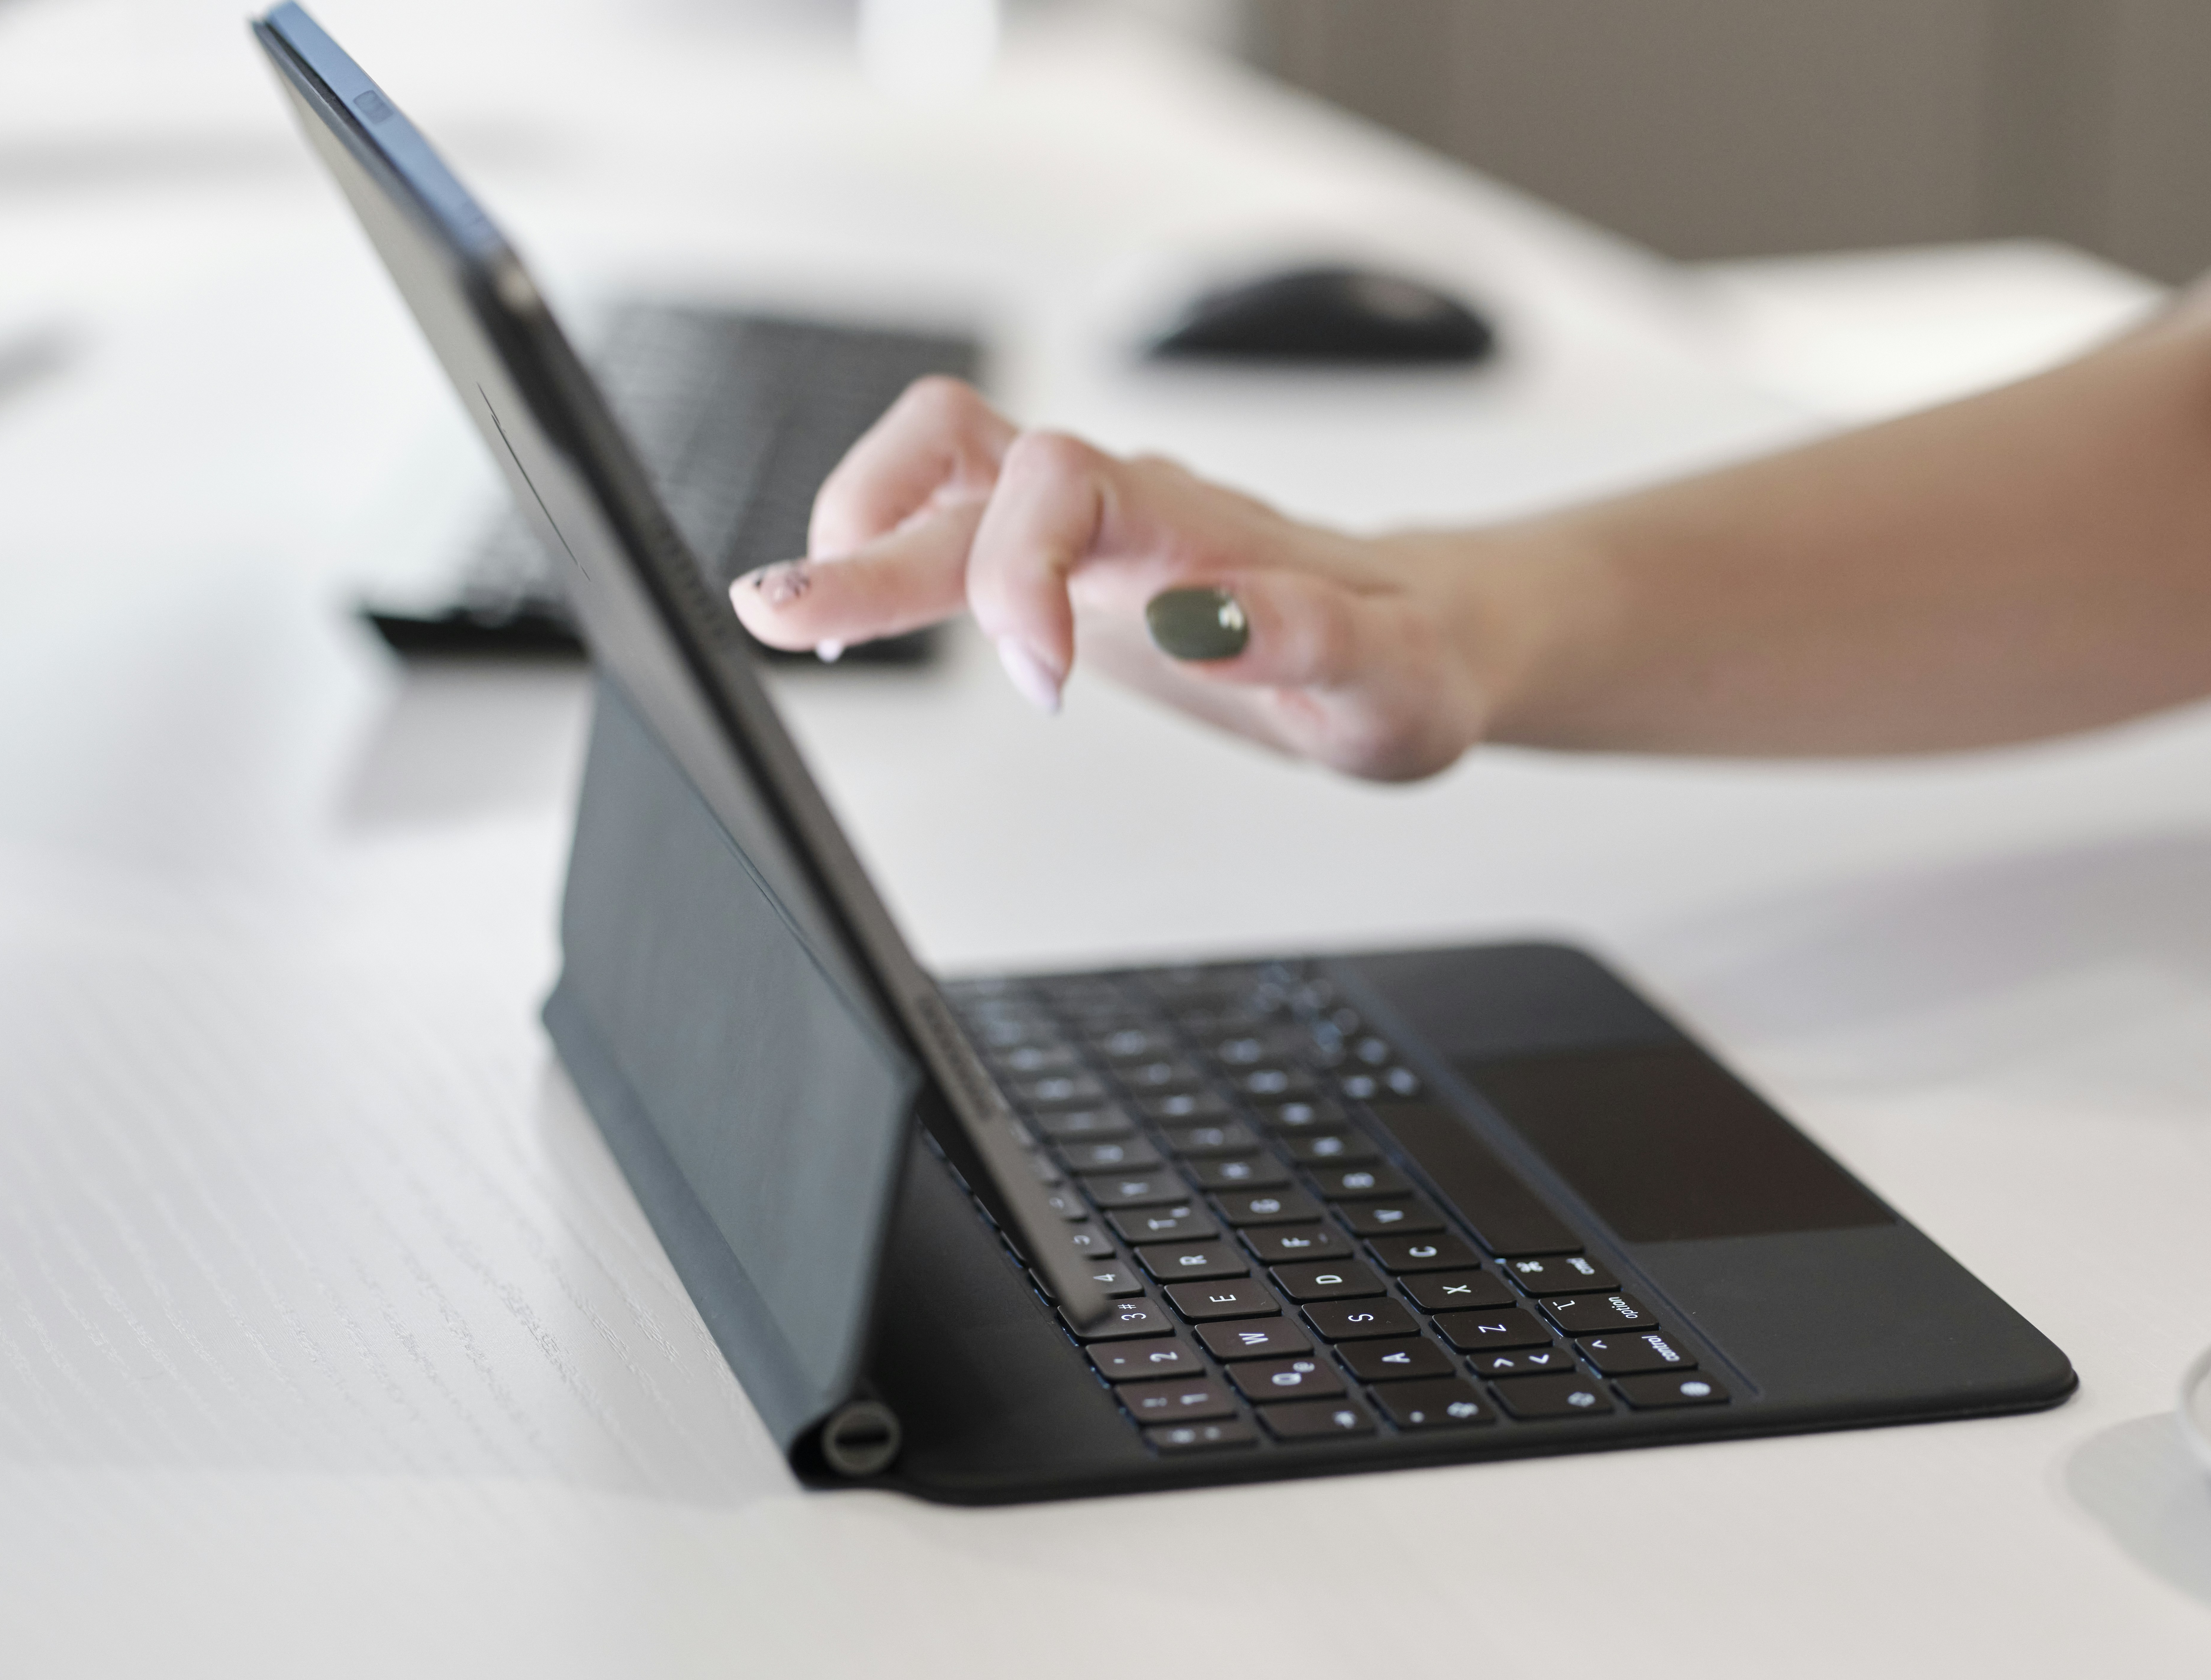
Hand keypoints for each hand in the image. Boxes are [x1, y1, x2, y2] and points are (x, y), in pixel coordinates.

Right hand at [728, 377, 1509, 780]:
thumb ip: (1311, 640)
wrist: (1424, 638)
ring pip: (939, 471)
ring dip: (855, 529)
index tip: (1042, 681)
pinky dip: (880, 561)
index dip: (1025, 569)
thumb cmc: (1409, 657)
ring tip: (792, 616)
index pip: (1068, 484)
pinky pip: (947, 520)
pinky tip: (851, 628)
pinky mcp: (1062, 564)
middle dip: (869, 539)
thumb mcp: (1395, 678)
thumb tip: (1210, 617)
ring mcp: (1085, 527)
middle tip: (786, 619)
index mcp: (1200, 526)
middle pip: (967, 467)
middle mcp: (1128, 505)